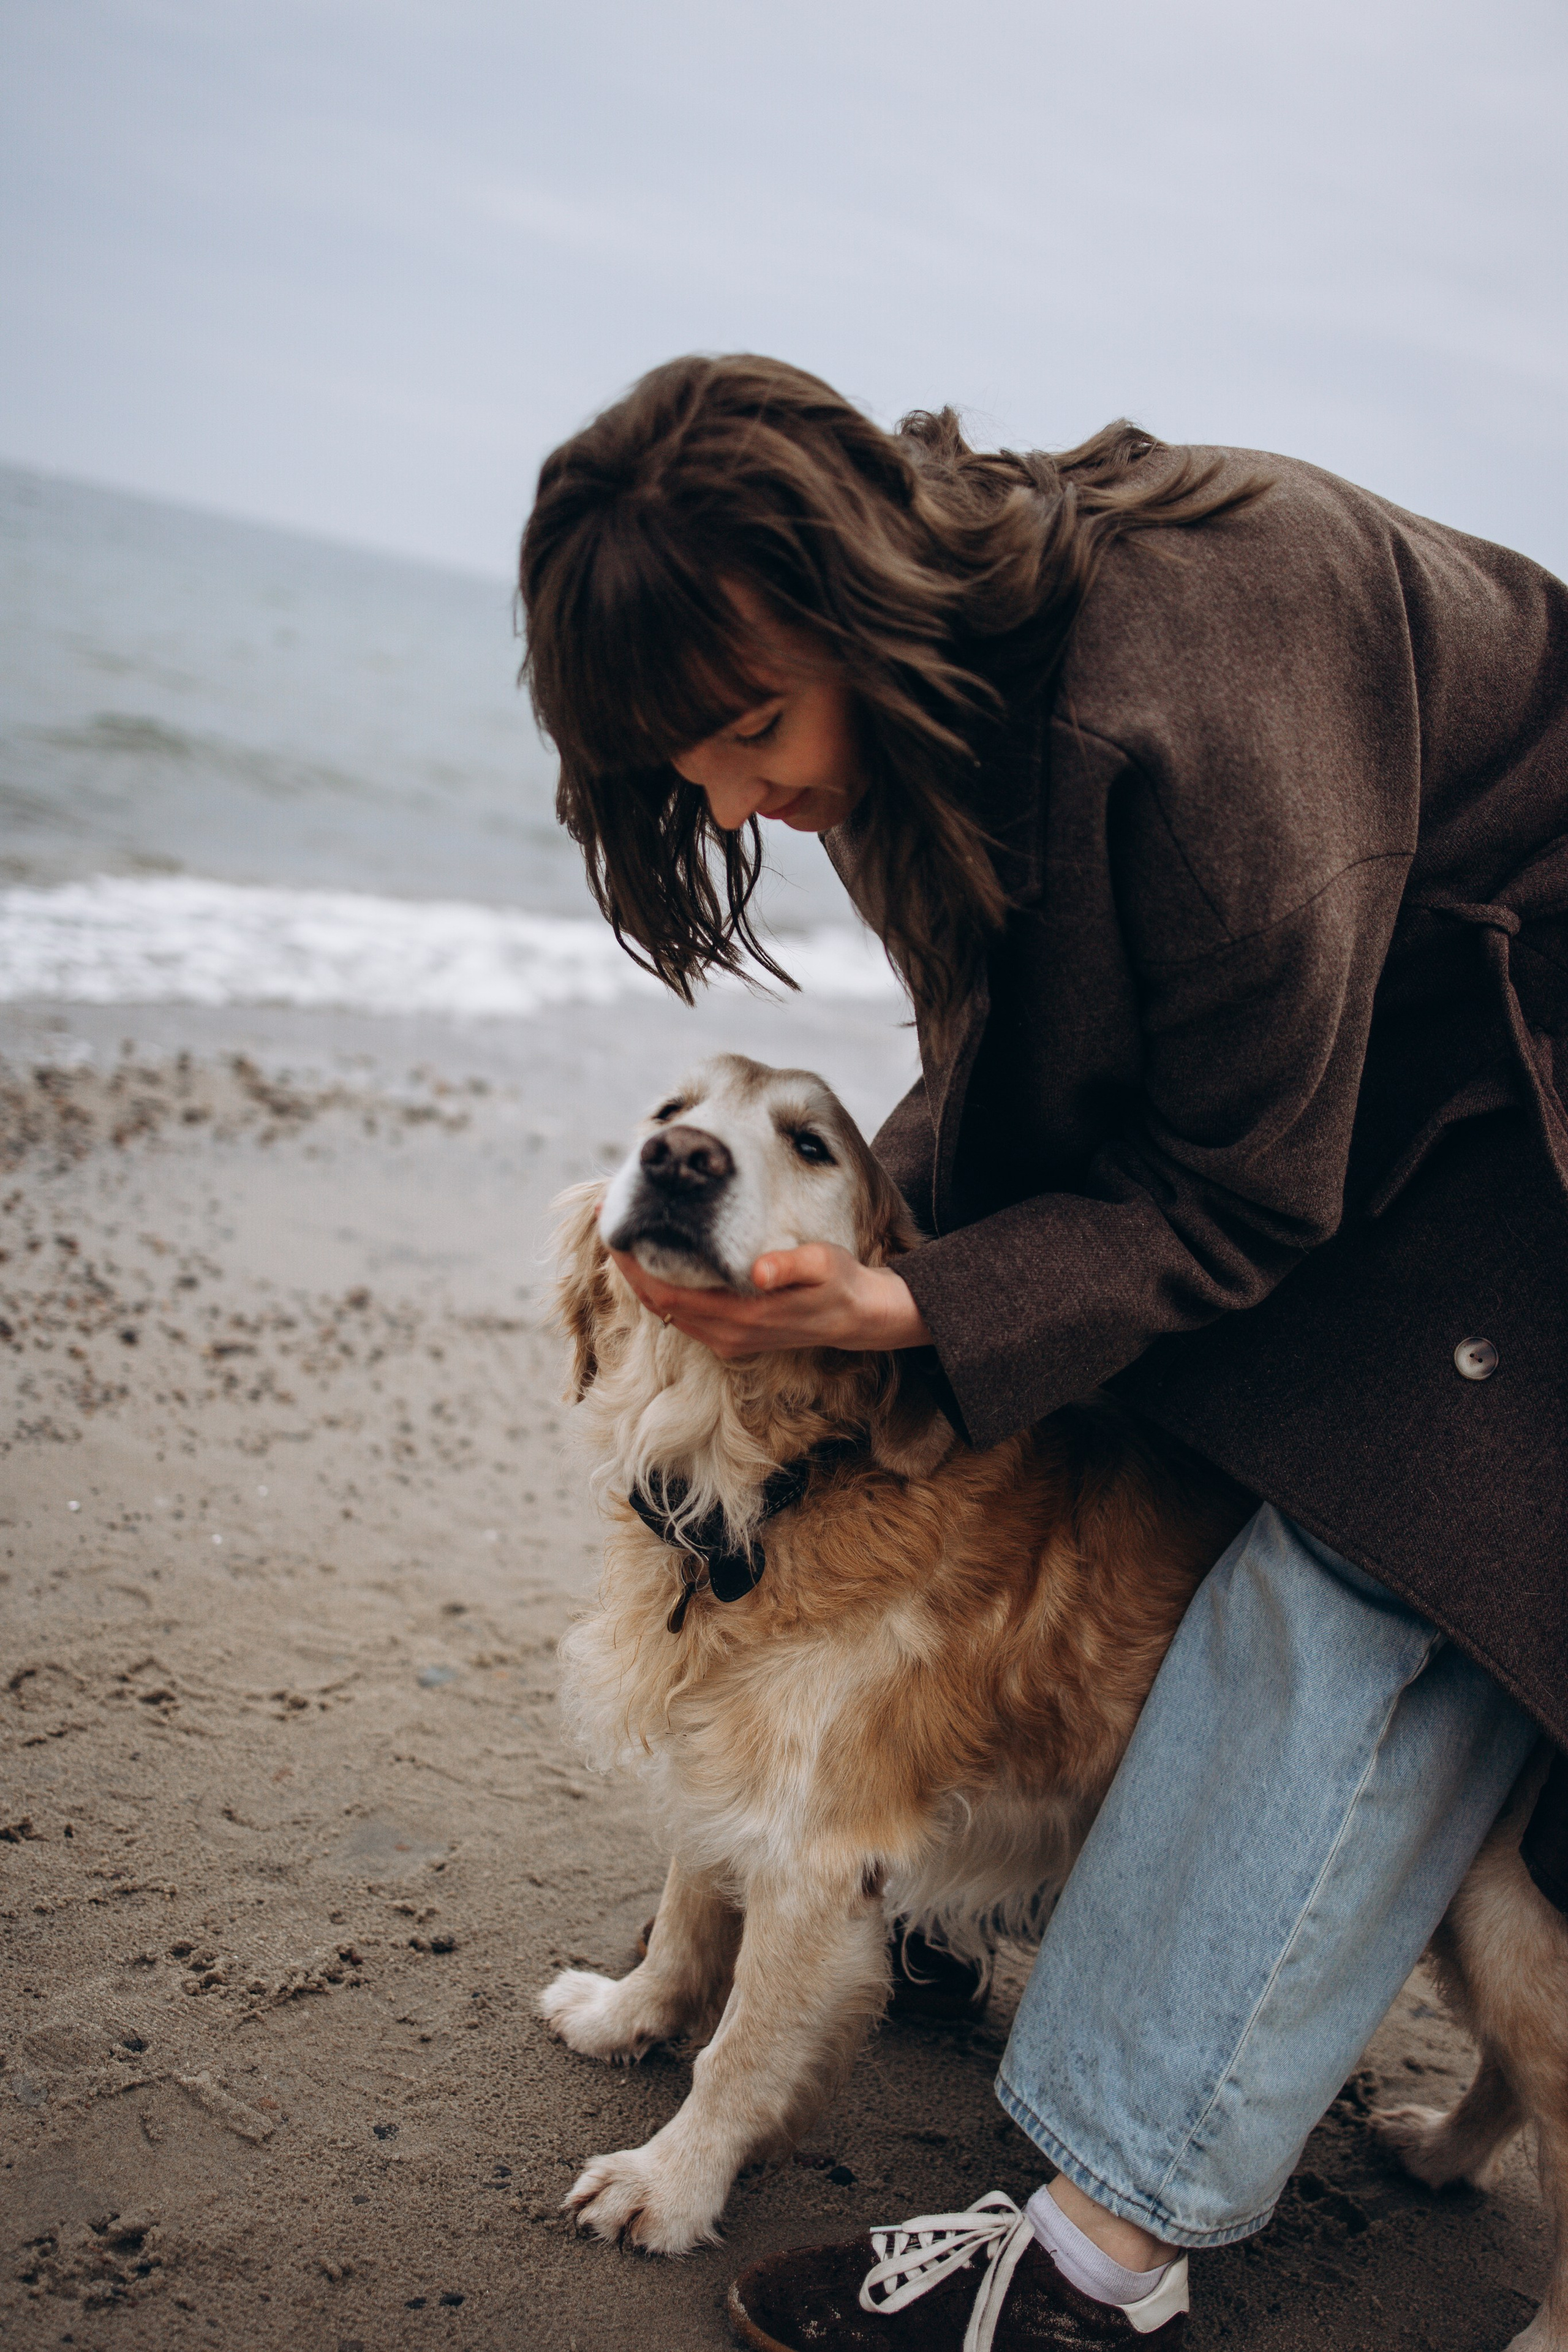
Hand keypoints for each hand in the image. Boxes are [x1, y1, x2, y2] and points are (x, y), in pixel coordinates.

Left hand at [606, 1241, 931, 1360]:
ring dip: (639, 1275)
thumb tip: (759, 1272)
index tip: (611, 1228)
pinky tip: (655, 1258)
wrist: (856, 1318)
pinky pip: (680, 1312)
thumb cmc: (838, 1283)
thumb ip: (790, 1267)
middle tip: (604, 1217)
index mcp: (740, 1317)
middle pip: (656, 1301)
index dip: (632, 1265)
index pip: (666, 1293)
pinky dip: (659, 1285)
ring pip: (665, 1308)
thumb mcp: (823, 1266)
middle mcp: (724, 1335)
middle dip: (625, 1263)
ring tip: (622, 1234)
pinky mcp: (728, 1337)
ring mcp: (724, 1340)